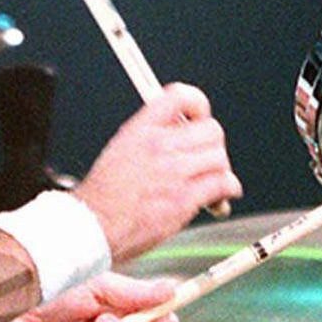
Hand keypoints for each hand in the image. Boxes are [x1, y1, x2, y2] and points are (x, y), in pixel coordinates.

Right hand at [74, 83, 239, 262]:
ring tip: (213, 183)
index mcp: (141, 129)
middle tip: (206, 159)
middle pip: (211, 129)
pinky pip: (222, 185)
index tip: (200, 119)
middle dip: (213, 145)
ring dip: (220, 170)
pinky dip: (227, 190)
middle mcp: (159, 145)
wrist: (95, 225)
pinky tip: (219, 200)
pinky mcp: (184, 199)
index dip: (198, 105)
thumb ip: (151, 136)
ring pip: (219, 157)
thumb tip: (179, 134)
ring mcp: (174, 172)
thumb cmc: (104, 194)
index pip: (180, 96)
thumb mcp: (121, 148)